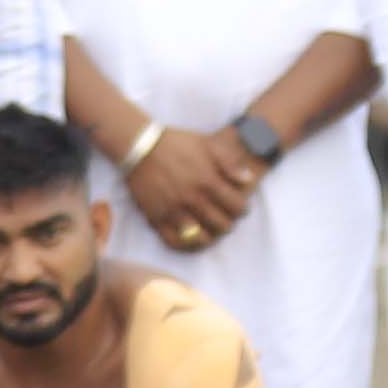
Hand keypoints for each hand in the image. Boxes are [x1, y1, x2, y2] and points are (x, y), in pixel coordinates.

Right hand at [125, 126, 258, 250]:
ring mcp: (174, 211)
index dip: (242, 209)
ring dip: (209, 235)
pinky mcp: (156, 217)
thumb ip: (230, 164)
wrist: (140, 146)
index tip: (238, 206)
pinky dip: (185, 244)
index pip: (237, 208)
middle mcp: (192, 199)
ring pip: (201, 238)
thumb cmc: (176, 143)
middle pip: (222, 226)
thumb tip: (248, 180)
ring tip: (208, 228)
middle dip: (228, 223)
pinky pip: (174, 241)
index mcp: (208, 182)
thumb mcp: (208, 145)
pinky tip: (190, 236)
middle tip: (224, 217)